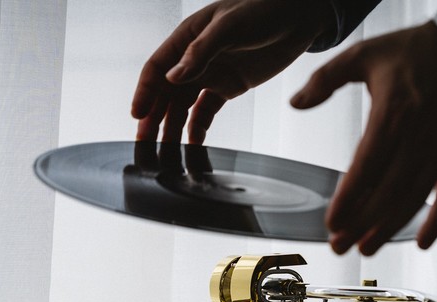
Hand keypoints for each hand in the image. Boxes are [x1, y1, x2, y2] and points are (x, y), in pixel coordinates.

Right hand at [131, 0, 333, 143]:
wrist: (298, 16)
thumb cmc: (262, 9)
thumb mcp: (229, 26)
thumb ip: (200, 51)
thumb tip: (172, 77)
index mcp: (186, 38)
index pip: (157, 68)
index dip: (145, 92)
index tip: (138, 115)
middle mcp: (193, 58)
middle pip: (165, 93)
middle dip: (153, 118)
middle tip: (144, 144)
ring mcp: (210, 74)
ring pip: (183, 106)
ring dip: (173, 128)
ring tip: (166, 152)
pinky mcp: (228, 87)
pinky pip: (206, 112)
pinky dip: (199, 128)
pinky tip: (193, 144)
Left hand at [291, 22, 436, 254]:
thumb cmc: (415, 49)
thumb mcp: (363, 54)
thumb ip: (325, 79)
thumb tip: (296, 102)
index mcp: (391, 116)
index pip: (365, 169)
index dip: (347, 200)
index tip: (331, 223)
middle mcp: (418, 138)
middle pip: (386, 193)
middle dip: (361, 224)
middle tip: (340, 246)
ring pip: (413, 200)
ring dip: (389, 228)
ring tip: (367, 248)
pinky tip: (423, 242)